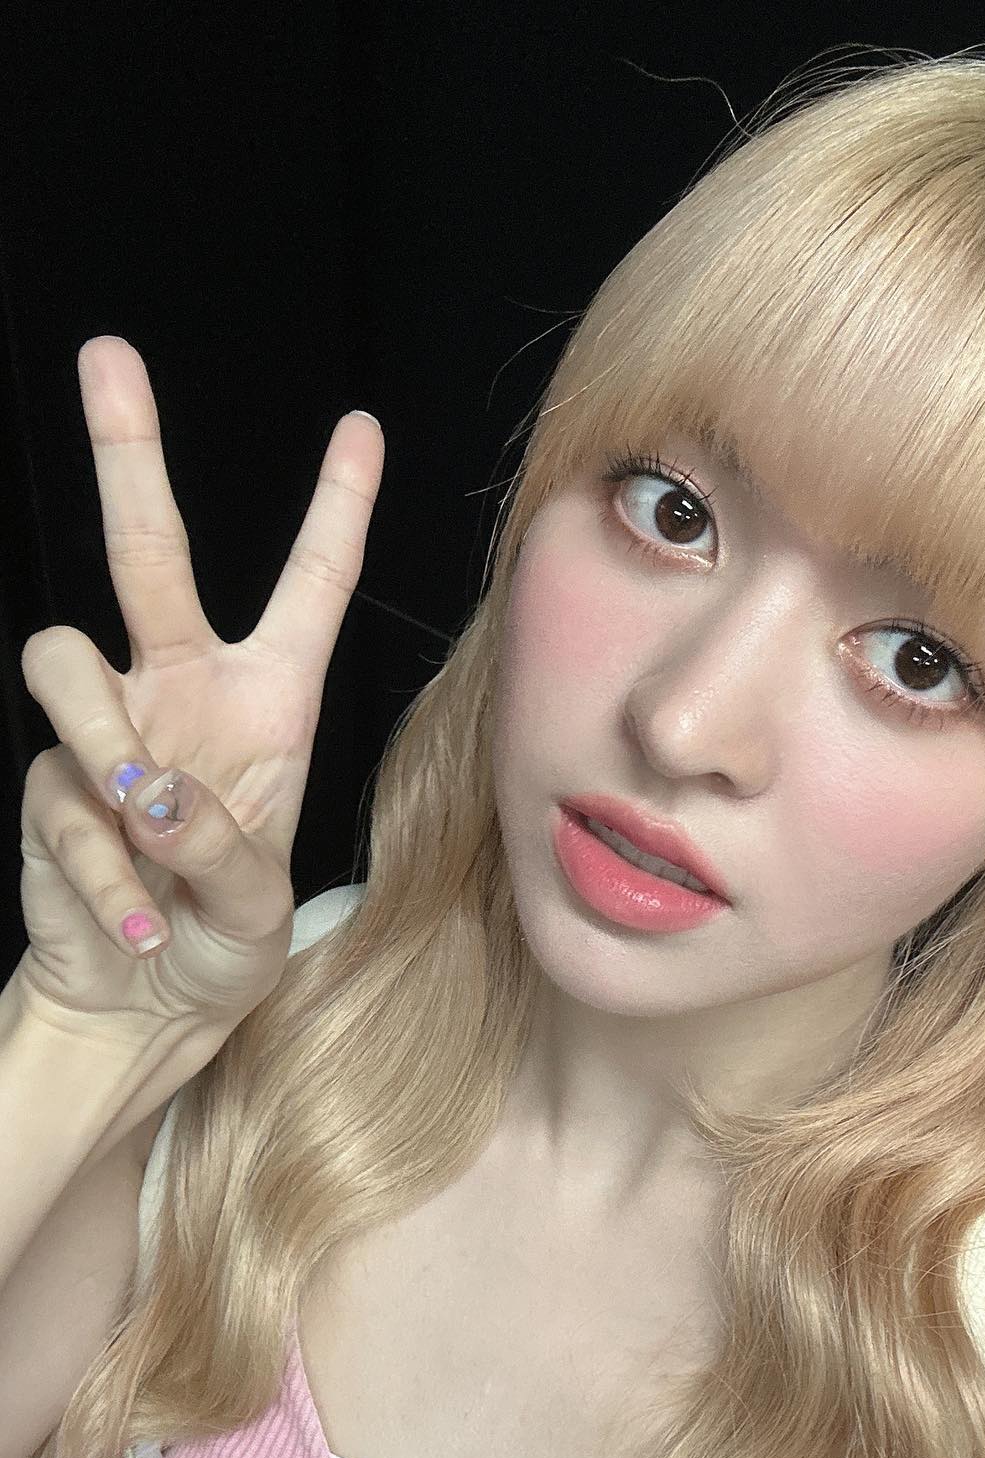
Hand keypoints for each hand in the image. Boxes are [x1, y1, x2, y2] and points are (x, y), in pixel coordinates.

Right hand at [13, 335, 382, 1051]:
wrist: (142, 1003)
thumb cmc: (223, 942)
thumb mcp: (259, 909)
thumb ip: (225, 852)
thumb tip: (154, 793)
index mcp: (268, 702)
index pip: (310, 589)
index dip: (336, 509)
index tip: (361, 427)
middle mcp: (183, 693)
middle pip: (147, 551)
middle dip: (128, 452)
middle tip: (106, 354)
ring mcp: (107, 730)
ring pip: (65, 656)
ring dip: (106, 741)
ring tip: (150, 831)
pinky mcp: (49, 781)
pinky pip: (61, 792)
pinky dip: (102, 868)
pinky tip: (138, 921)